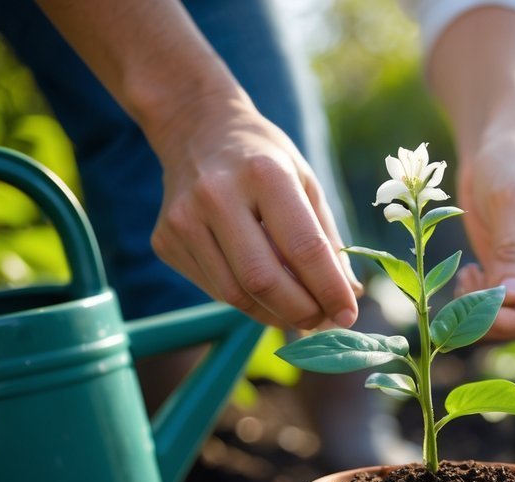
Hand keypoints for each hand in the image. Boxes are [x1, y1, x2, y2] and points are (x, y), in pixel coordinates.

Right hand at [148, 94, 362, 329]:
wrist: (196, 128)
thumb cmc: (263, 159)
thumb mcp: (305, 183)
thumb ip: (328, 241)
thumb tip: (348, 297)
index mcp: (264, 174)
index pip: (303, 248)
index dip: (329, 289)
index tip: (349, 314)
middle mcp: (217, 195)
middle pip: (264, 280)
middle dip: (301, 312)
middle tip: (323, 321)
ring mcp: (184, 220)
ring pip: (236, 295)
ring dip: (275, 314)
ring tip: (299, 312)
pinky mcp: (165, 240)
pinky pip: (215, 289)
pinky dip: (248, 300)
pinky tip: (263, 290)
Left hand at [453, 133, 514, 338]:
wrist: (496, 147)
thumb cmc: (510, 163)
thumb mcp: (510, 201)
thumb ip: (512, 250)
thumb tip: (512, 298)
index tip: (485, 313)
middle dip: (503, 319)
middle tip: (467, 302)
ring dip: (489, 314)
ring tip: (467, 283)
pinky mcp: (512, 272)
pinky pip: (502, 305)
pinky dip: (480, 303)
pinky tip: (468, 278)